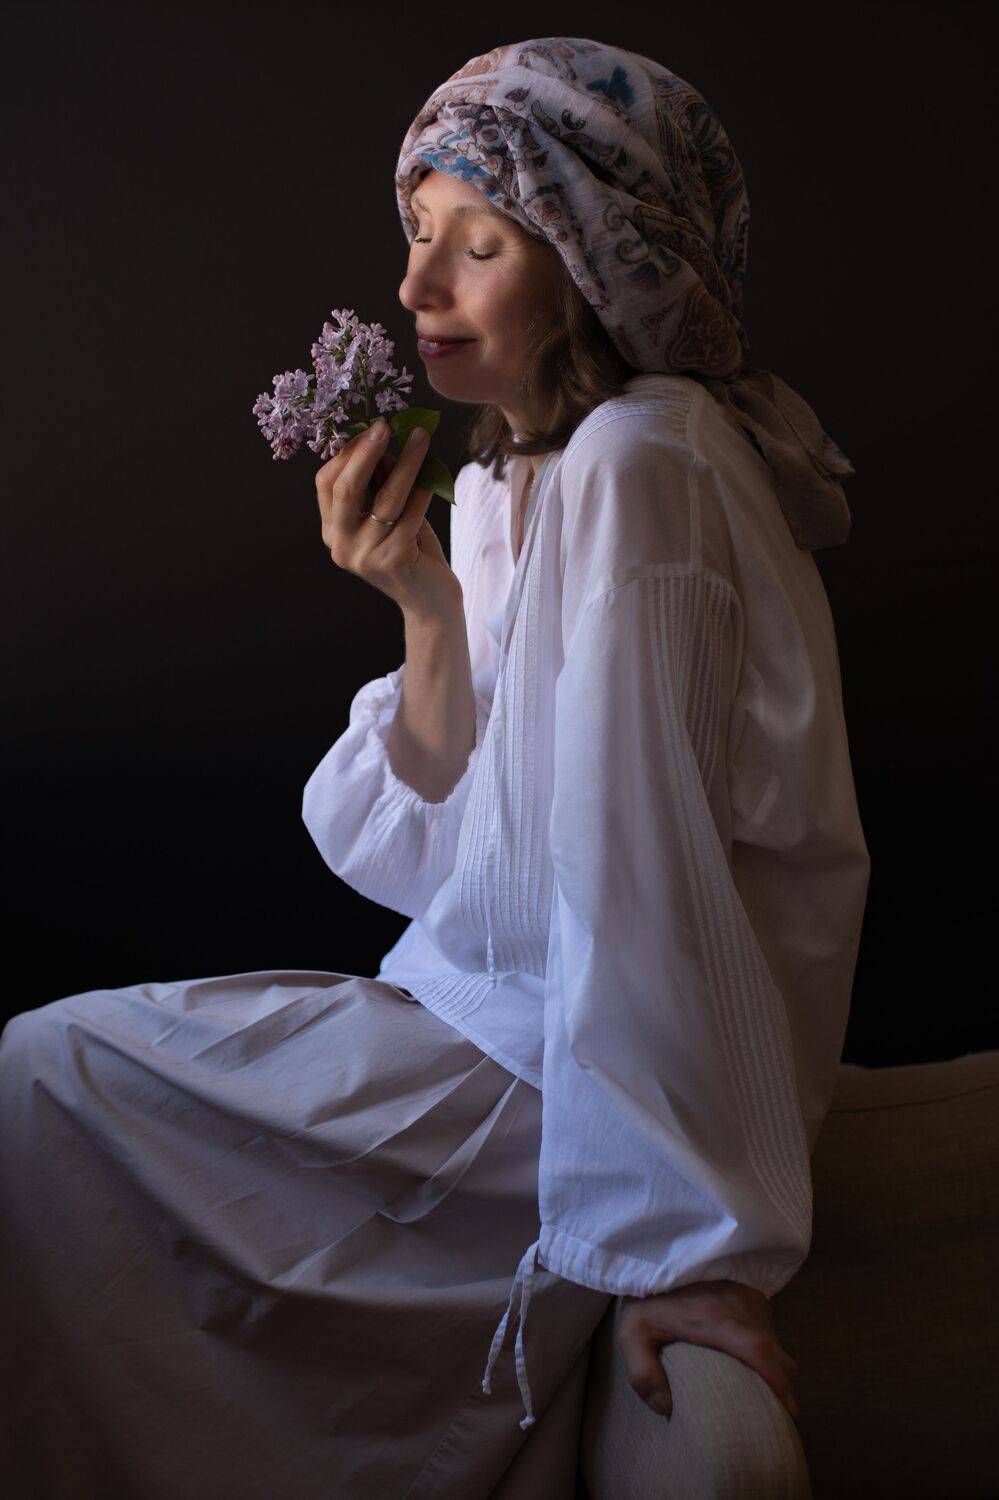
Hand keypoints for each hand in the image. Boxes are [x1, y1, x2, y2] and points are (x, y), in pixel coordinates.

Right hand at [316, 421, 462, 622]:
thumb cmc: (411, 553)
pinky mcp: (393, 561)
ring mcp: (365, 556)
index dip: (347, 452)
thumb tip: (382, 441)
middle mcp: (341, 546)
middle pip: (346, 488)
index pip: (326, 483)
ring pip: (385, 498)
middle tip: (386, 425)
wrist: (430, 603)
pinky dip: (424, 490)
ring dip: (406, 463)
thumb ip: (380, 484)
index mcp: (332, 532)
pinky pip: (410, 514)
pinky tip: (434, 473)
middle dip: (366, 451)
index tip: (371, 428)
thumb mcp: (390, 516)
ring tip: (421, 437)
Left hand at [617, 1279, 799, 1420]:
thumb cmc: (644, 1297)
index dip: (775, 1378)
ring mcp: (746, 1295)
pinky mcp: (748, 1288)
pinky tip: (752, 1358)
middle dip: (783, 1381)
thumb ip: (643, 1374)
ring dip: (774, 1363)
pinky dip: (768, 1345)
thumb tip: (666, 1408)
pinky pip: (768, 1324)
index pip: (757, 1349)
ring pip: (774, 1338)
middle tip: (780, 1410)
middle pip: (775, 1350)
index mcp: (713, 1317)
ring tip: (763, 1386)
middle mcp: (738, 1305)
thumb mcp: (632, 1333)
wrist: (654, 1255)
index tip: (787, 1404)